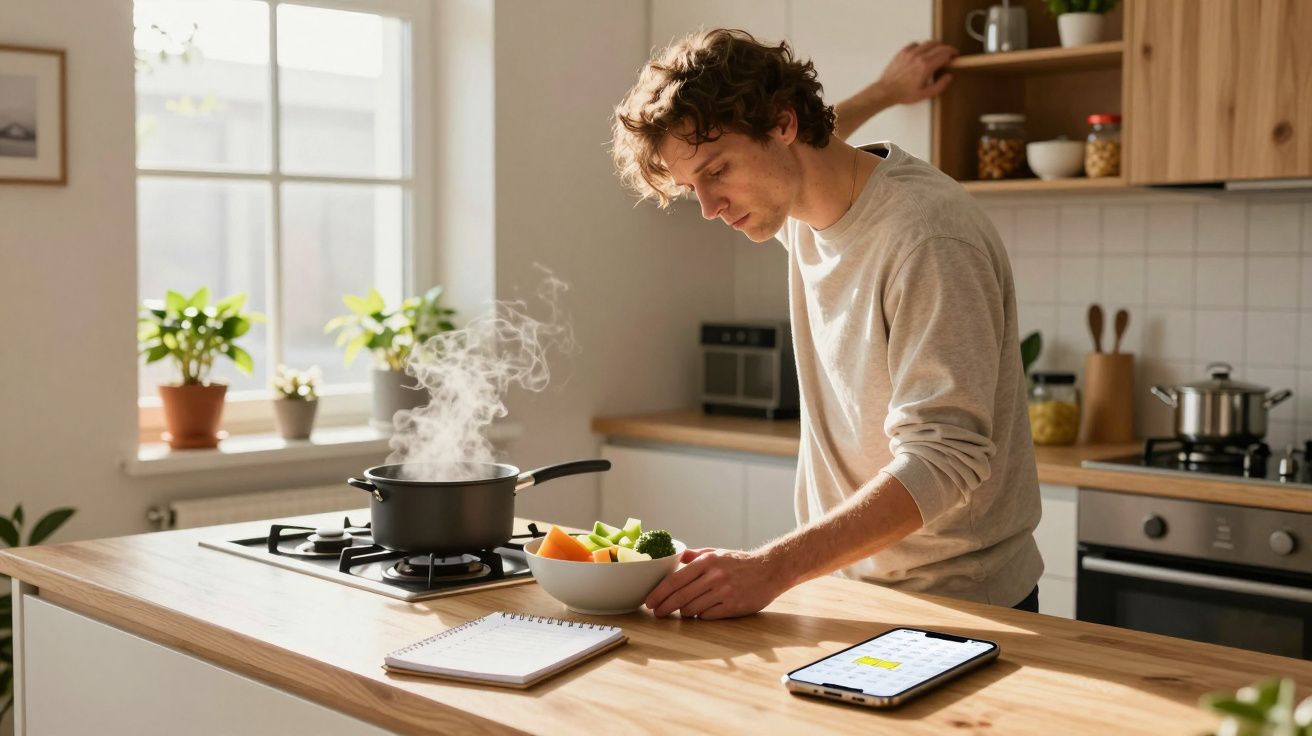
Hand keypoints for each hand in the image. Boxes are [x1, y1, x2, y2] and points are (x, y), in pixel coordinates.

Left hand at [644, 547, 788, 619]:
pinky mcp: (733, 606)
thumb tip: (677, 555)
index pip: (675, 579)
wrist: (770, 570)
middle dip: (664, 607)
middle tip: (657, 613)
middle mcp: (714, 576)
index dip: (659, 592)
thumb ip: (695, 556)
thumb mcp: (717, 553)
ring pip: (692, 608)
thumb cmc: (741, 562)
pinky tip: (699, 613)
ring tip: (680, 611)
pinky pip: (708, 615)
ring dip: (683, 612)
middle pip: (680, 596)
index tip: (649, 601)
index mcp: (707, 561)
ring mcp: (724, 592)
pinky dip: (700, 616)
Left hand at [875, 41, 957, 105]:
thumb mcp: (925, 94)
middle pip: (938, 46)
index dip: (952, 53)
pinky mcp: (902, 52)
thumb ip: (940, 85)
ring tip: (937, 53)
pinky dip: (921, 47)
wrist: (886, 91)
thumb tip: (949, 76)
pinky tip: (922, 53)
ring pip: (927, 43)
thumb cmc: (903, 94)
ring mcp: (909, 53)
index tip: (955, 56)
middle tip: (949, 54)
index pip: (944, 53)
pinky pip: (915, 44)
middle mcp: (918, 56)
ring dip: (935, 46)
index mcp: (925, 66)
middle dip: (946, 49)